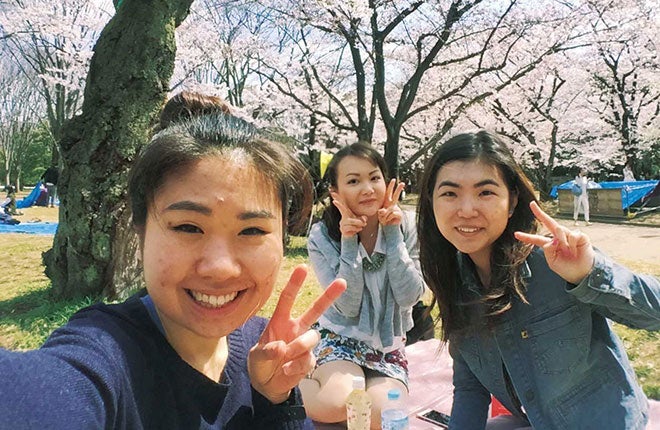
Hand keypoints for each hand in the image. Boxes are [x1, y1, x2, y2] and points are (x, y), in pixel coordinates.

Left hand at [248, 265, 346, 403]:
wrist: (266, 385)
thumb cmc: (260, 364)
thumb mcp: (255, 357)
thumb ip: (266, 351)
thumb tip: (281, 347)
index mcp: (280, 321)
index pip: (288, 299)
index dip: (295, 283)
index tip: (303, 267)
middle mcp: (295, 329)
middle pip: (316, 310)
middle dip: (329, 296)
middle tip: (343, 281)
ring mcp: (304, 344)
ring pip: (312, 337)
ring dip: (298, 347)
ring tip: (284, 359)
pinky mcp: (309, 360)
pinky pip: (308, 359)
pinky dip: (296, 367)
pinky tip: (286, 370)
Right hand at [331, 191, 366, 236]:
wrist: (351, 232)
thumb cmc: (355, 223)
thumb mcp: (360, 219)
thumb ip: (363, 218)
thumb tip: (364, 219)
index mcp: (346, 214)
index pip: (342, 208)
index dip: (338, 205)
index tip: (334, 201)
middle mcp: (343, 219)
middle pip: (349, 220)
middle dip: (358, 222)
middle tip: (365, 223)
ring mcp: (342, 225)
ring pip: (351, 225)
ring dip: (358, 226)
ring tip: (360, 227)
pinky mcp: (342, 231)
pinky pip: (350, 230)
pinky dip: (355, 230)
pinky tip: (356, 230)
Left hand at [377, 179, 404, 225]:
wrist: (388, 227)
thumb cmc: (384, 219)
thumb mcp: (380, 215)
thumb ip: (381, 212)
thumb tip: (382, 211)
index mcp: (387, 202)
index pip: (389, 193)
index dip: (391, 186)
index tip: (393, 180)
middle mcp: (393, 204)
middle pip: (396, 195)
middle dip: (399, 189)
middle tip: (402, 183)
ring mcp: (397, 209)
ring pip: (390, 209)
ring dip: (385, 216)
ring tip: (385, 219)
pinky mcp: (399, 214)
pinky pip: (392, 214)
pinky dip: (388, 218)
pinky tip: (389, 220)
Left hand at [514, 201, 594, 283]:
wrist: (582, 273)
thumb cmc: (567, 268)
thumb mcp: (553, 262)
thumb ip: (549, 250)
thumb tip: (553, 239)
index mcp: (550, 245)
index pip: (537, 239)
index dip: (527, 237)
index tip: (516, 234)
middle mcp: (558, 237)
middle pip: (548, 222)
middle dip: (540, 213)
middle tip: (532, 205)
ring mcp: (569, 235)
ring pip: (559, 230)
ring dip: (562, 241)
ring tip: (568, 252)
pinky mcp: (579, 235)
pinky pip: (573, 234)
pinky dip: (572, 244)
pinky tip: (575, 249)